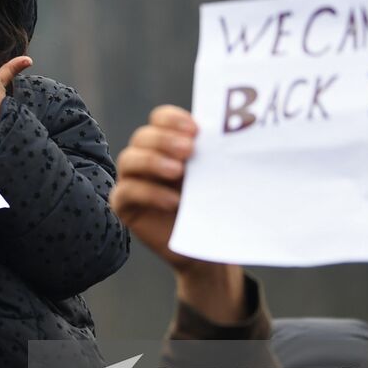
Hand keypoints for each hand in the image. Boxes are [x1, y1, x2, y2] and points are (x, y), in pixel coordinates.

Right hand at [111, 106, 245, 322]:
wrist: (208, 248)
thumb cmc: (215, 207)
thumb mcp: (220, 178)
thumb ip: (220, 157)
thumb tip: (242, 136)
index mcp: (169, 144)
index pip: (161, 118)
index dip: (173, 119)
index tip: (195, 130)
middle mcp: (147, 157)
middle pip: (143, 136)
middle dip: (164, 139)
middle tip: (188, 150)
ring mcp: (133, 180)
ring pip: (128, 159)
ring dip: (152, 161)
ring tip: (177, 172)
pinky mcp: (125, 205)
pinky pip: (126, 192)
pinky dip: (149, 193)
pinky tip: (172, 201)